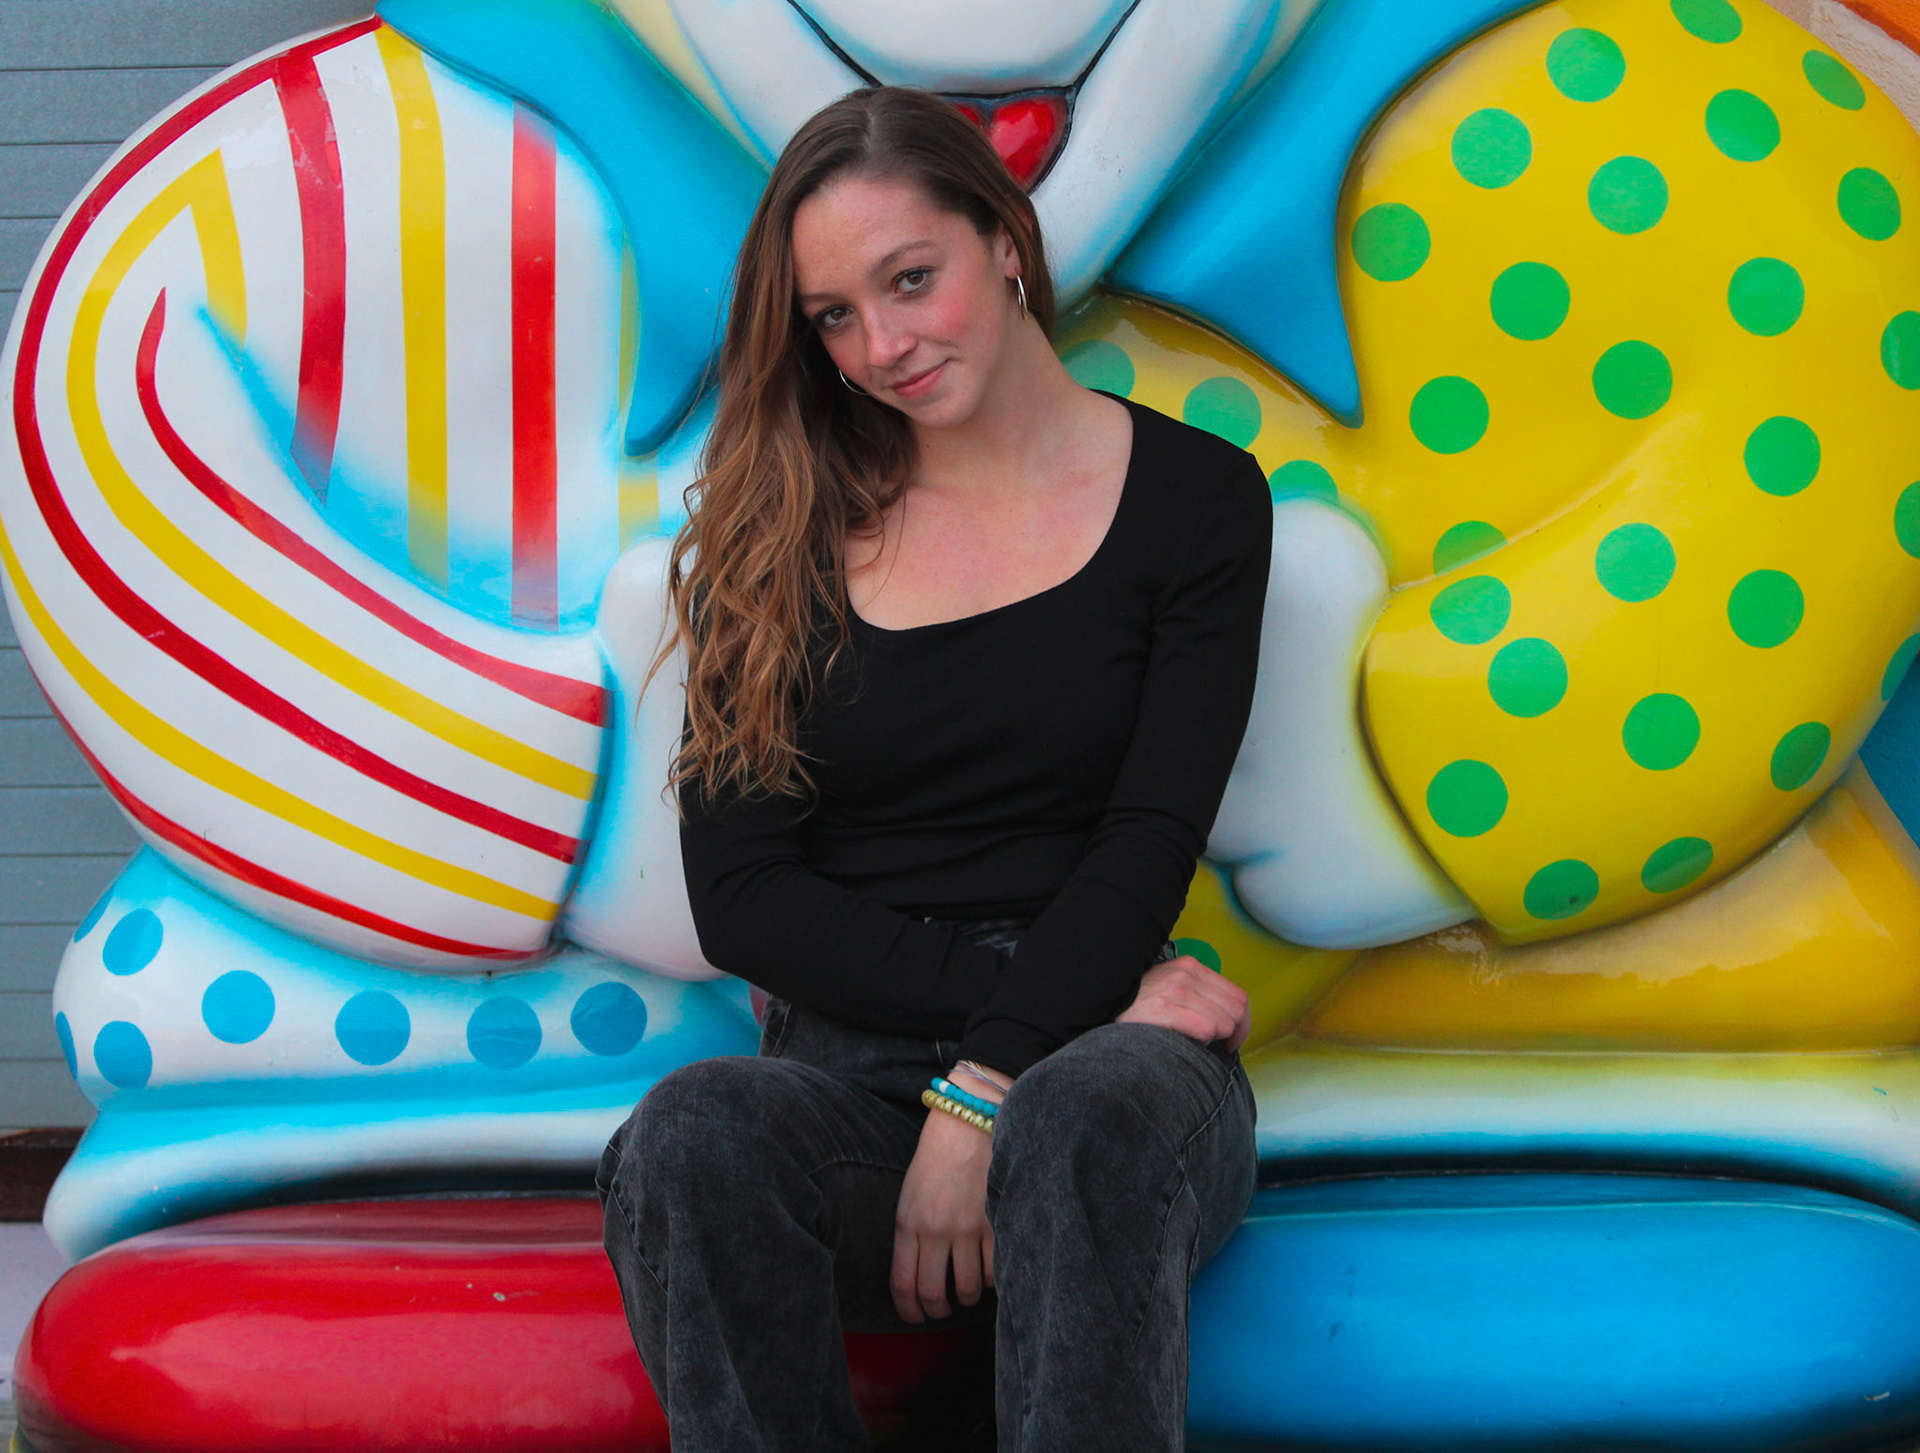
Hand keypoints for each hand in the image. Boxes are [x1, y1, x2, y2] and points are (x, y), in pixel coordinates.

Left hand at [891, 1108, 994, 1322]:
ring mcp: (968, 1227)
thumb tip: (917, 1278)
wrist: (968, 1122)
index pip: (902, 1284)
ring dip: (967, 1297)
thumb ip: (911, 1236)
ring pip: (967, 1289)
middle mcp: (935, 1229)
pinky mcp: (996, 1222)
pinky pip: (995, 1271)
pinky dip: (993, 1279)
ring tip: (968, 1291)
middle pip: (933, 1294)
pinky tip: (990, 1271)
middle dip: (937, 1311)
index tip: (916, 1318)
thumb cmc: (937, 1160)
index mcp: (908, 1222)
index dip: (909, 1311)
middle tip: (942, 1310)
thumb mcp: (910, 1196)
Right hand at [1117, 955, 1251, 1051]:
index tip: (1231, 1039)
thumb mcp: (1174, 989)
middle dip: (1230, 1034)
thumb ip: (1202, 996)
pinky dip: (1200, 1041)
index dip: (1242, 1024)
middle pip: (1235, 1011)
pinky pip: (1205, 1029)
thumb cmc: (1143, 1008)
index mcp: (1191, 967)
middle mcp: (1185, 974)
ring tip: (1191, 1039)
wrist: (1104, 1009)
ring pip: (1223, 1023)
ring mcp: (1173, 990)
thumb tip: (1232, 1020)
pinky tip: (1183, 1041)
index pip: (1238, 997)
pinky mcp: (1163, 1008)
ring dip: (1211, 1038)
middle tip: (1214, 1045)